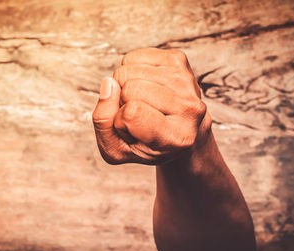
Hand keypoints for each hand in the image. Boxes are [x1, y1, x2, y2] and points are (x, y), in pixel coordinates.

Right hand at [92, 48, 211, 164]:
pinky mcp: (179, 60)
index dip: (120, 122)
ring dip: (125, 85)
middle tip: (137, 116)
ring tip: (142, 102)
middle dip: (122, 101)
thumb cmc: (144, 144)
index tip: (132, 131)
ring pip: (129, 70)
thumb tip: (109, 82)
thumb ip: (103, 122)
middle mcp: (190, 108)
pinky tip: (145, 86)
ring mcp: (187, 81)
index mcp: (177, 138)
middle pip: (130, 88)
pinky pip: (133, 57)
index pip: (132, 114)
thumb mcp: (115, 150)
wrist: (179, 132)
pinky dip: (130, 70)